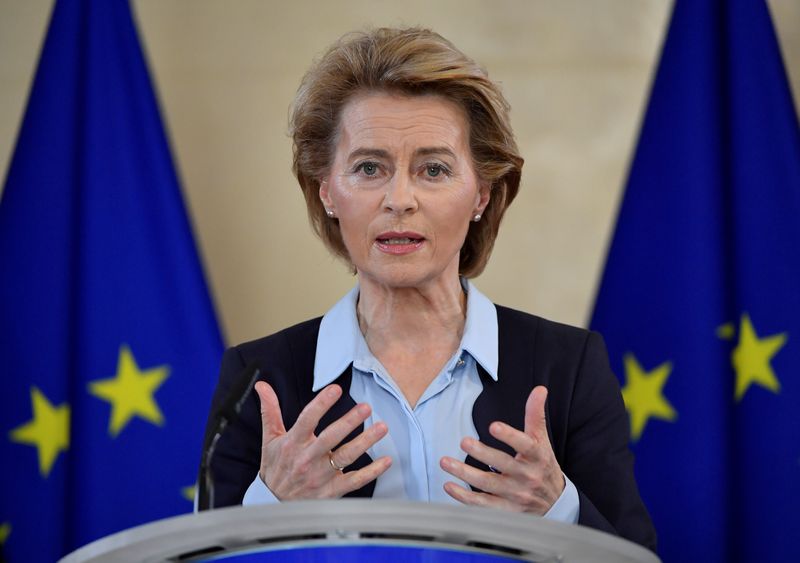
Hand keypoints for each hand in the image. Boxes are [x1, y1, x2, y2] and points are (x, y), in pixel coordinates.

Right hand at [255, 380, 390, 499]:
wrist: (272, 504)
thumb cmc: (275, 467)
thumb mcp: (269, 439)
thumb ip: (270, 411)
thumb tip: (263, 387)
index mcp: (292, 443)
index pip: (307, 419)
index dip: (321, 404)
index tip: (335, 389)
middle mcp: (307, 459)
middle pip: (331, 438)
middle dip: (349, 422)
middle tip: (365, 407)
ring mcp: (320, 476)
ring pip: (346, 457)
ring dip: (365, 442)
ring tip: (381, 428)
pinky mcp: (331, 491)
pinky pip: (354, 481)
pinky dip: (372, 472)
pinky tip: (386, 461)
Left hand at [440, 386, 564, 513]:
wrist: (555, 504)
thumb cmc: (543, 466)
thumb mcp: (542, 441)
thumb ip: (536, 415)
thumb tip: (539, 389)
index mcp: (536, 456)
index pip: (525, 445)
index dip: (510, 436)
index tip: (493, 426)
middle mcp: (526, 476)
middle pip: (503, 465)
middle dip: (482, 453)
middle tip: (464, 440)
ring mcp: (515, 495)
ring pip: (488, 485)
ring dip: (465, 474)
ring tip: (445, 462)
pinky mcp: (506, 510)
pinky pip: (483, 505)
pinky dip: (465, 498)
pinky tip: (449, 486)